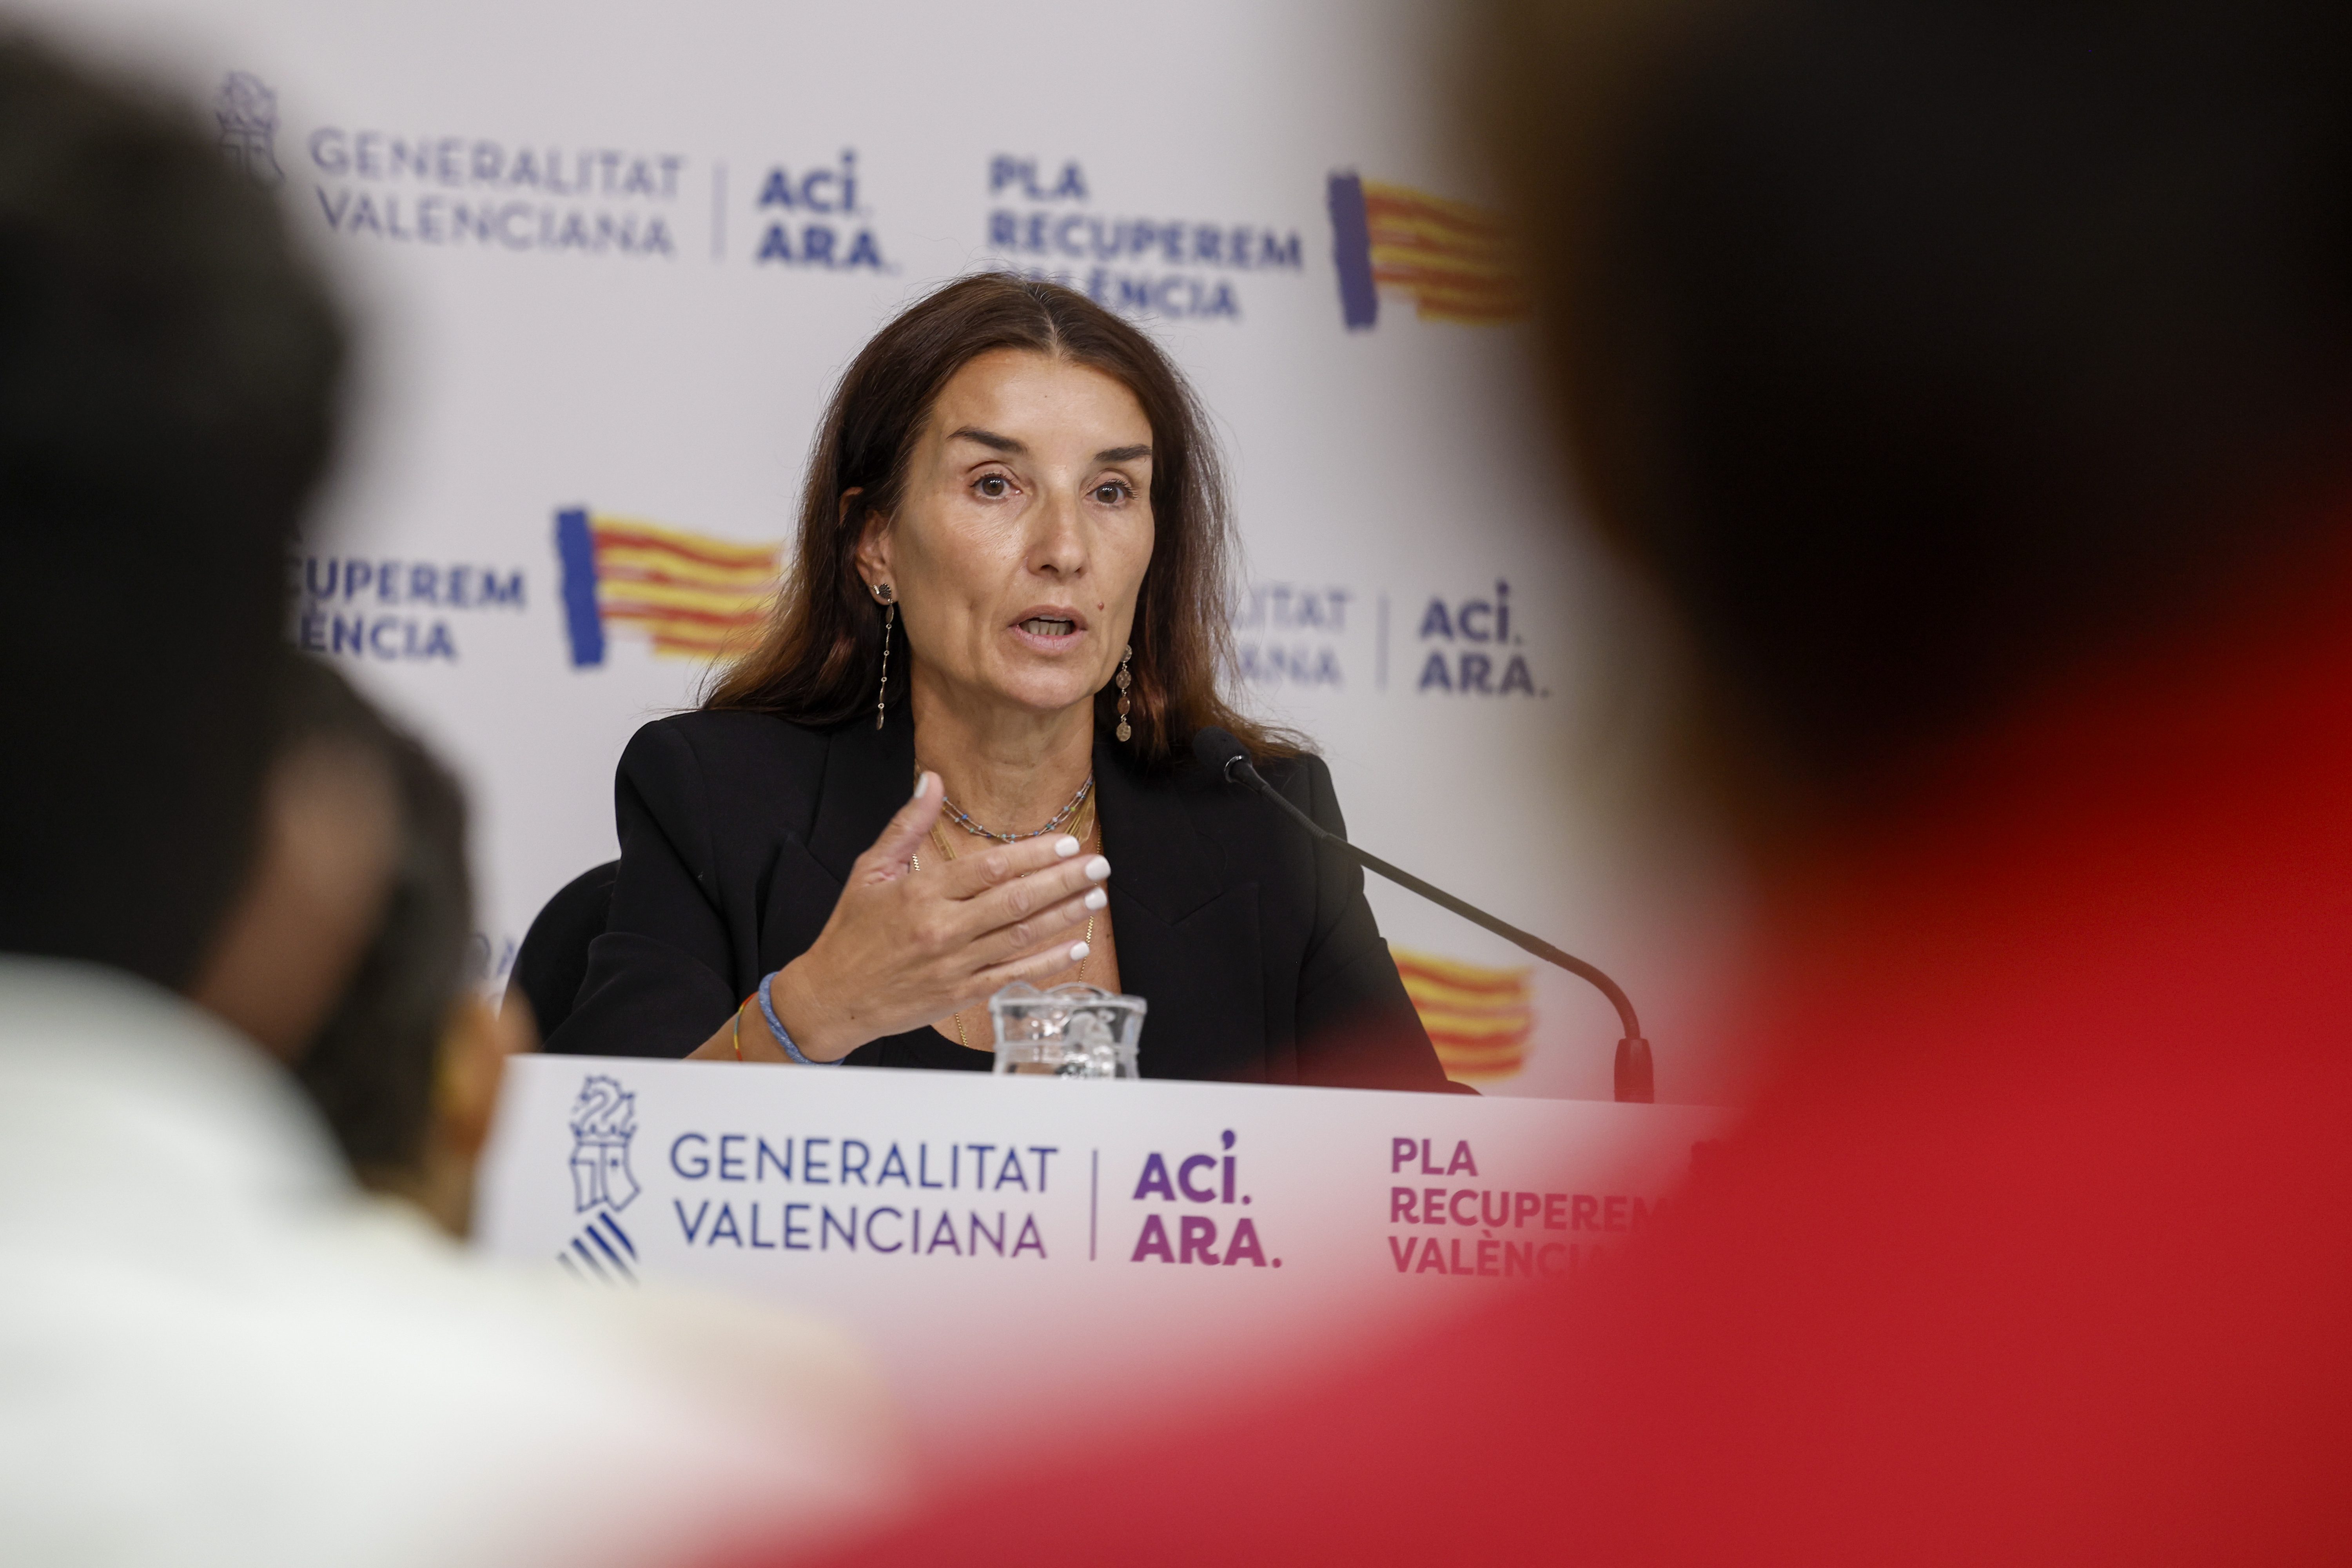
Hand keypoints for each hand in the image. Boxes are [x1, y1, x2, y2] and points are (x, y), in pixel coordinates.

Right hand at [762, 772, 1109, 1060]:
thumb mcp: (871, 870)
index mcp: (922, 893)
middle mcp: (943, 928)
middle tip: (1099, 865)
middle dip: (1064, 881)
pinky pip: (1014, 976)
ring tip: (1097, 897)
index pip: (990, 868)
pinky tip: (1076, 947)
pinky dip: (1048, 963)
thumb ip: (908, 825)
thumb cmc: (852, 930)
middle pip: (1016, 900)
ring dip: (1065, 916)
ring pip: (1021, 936)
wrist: (833, 996)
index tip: (1067, 843)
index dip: (1033, 855)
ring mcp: (955, 965)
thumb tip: (931, 780)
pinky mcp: (961, 995)